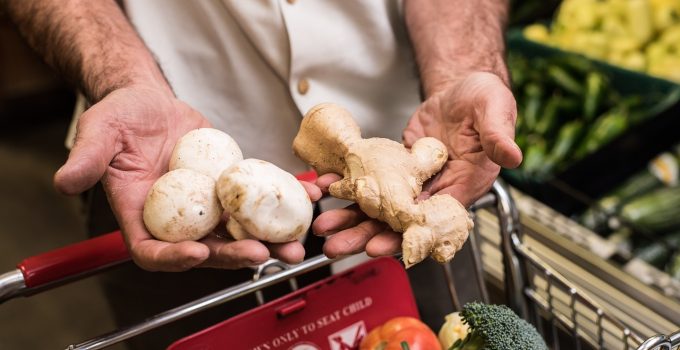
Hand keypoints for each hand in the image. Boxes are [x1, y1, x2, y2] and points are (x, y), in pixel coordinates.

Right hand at [54, 85, 320, 270]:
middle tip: (263, 255)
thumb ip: (87, 159)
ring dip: (268, 240)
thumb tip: (66, 181)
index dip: (174, 258)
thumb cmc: (120, 118)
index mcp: (142, 216)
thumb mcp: (99, 133)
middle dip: (234, 255)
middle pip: (206, 249)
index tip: (197, 253)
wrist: (150, 103)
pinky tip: (308, 195)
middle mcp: (178, 218)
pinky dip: (282, 200)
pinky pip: (256, 199)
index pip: (153, 250)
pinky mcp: (229, 187)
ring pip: (238, 230)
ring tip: (295, 243)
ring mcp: (206, 205)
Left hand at [313, 72, 521, 258]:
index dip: (406, 237)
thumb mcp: (495, 109)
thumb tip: (511, 155)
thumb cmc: (485, 100)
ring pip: (380, 207)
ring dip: (352, 218)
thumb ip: (498, 134)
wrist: (462, 89)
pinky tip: (326, 189)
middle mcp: (437, 190)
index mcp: (464, 185)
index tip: (380, 248)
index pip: (432, 221)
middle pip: (399, 221)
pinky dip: (349, 186)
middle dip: (367, 235)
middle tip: (337, 247)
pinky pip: (371, 181)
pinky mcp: (396, 167)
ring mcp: (414, 181)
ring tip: (324, 227)